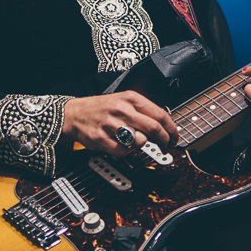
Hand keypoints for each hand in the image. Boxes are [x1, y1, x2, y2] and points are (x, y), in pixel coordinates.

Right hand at [62, 91, 178, 157]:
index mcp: (131, 99)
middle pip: (154, 129)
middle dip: (164, 141)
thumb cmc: (102, 109)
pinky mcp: (102, 139)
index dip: (172, 129)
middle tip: (166, 146)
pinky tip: (120, 144)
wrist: (74, 114)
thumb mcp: (124, 100)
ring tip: (134, 140)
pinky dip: (126, 151)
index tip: (175, 138)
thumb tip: (165, 126)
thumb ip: (143, 110)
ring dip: (141, 144)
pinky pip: (124, 151)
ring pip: (140, 141)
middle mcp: (122, 110)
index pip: (160, 114)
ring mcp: (111, 125)